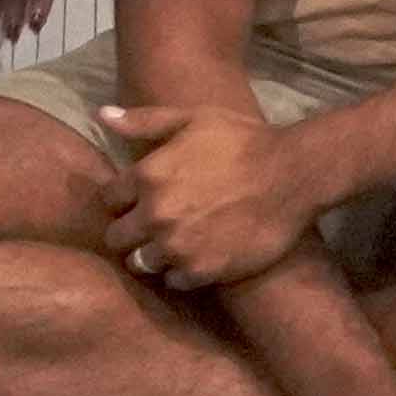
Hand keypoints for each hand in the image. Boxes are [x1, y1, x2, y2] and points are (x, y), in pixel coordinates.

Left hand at [94, 102, 329, 295]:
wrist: (294, 174)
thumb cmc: (243, 140)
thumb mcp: (194, 119)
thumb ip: (144, 120)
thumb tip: (101, 114)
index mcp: (147, 176)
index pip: (108, 199)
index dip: (124, 198)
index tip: (140, 198)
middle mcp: (155, 215)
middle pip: (117, 238)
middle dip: (132, 231)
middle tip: (157, 224)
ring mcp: (177, 246)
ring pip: (141, 263)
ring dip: (154, 254)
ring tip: (177, 242)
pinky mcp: (201, 270)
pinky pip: (174, 281)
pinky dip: (182, 270)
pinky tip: (200, 253)